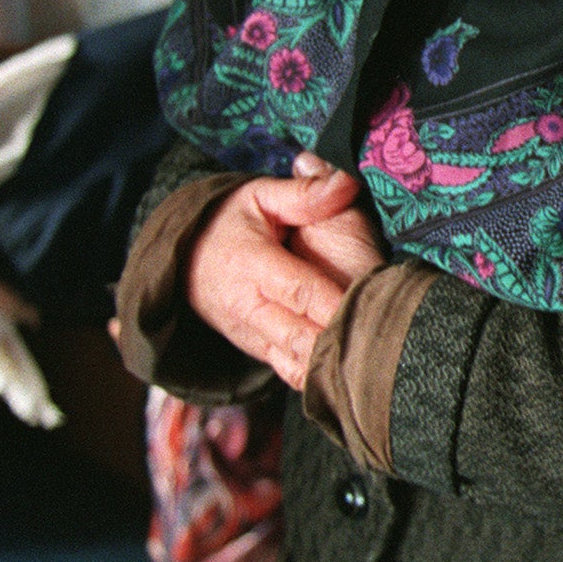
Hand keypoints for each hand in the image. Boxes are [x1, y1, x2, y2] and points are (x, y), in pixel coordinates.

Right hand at [184, 163, 371, 388]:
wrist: (185, 259)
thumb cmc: (230, 222)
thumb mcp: (260, 196)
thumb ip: (304, 194)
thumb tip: (345, 183)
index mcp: (251, 265)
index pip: (299, 290)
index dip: (333, 304)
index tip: (366, 309)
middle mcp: (250, 307)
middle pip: (300, 336)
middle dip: (337, 344)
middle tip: (377, 346)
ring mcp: (254, 336)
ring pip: (296, 364)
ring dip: (329, 367)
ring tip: (368, 366)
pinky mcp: (260, 352)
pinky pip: (291, 374)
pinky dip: (316, 378)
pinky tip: (348, 378)